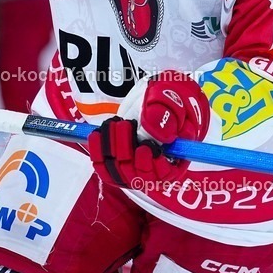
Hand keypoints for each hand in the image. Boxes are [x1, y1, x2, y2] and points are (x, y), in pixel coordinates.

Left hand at [87, 71, 209, 189]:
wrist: (151, 97)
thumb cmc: (167, 100)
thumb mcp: (171, 102)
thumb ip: (166, 116)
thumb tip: (157, 135)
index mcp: (176, 159)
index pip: (165, 174)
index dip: (153, 166)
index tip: (144, 148)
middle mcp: (154, 169)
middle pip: (138, 175)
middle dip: (127, 150)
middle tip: (126, 124)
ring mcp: (133, 168)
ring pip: (118, 171)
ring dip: (111, 147)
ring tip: (114, 122)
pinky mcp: (116, 163)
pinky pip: (102, 166)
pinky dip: (97, 151)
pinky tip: (97, 134)